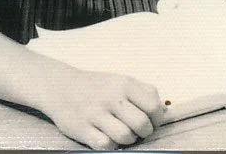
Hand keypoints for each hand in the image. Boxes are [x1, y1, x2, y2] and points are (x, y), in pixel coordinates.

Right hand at [39, 65, 162, 149]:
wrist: (61, 87)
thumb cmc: (97, 86)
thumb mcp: (121, 81)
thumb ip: (144, 92)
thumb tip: (164, 112)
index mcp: (125, 84)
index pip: (153, 106)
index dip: (157, 119)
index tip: (153, 122)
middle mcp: (112, 98)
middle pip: (141, 124)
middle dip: (145, 132)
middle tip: (140, 132)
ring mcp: (96, 114)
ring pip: (125, 136)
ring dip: (128, 140)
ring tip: (124, 135)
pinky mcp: (82, 129)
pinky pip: (105, 145)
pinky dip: (111, 145)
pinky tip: (108, 138)